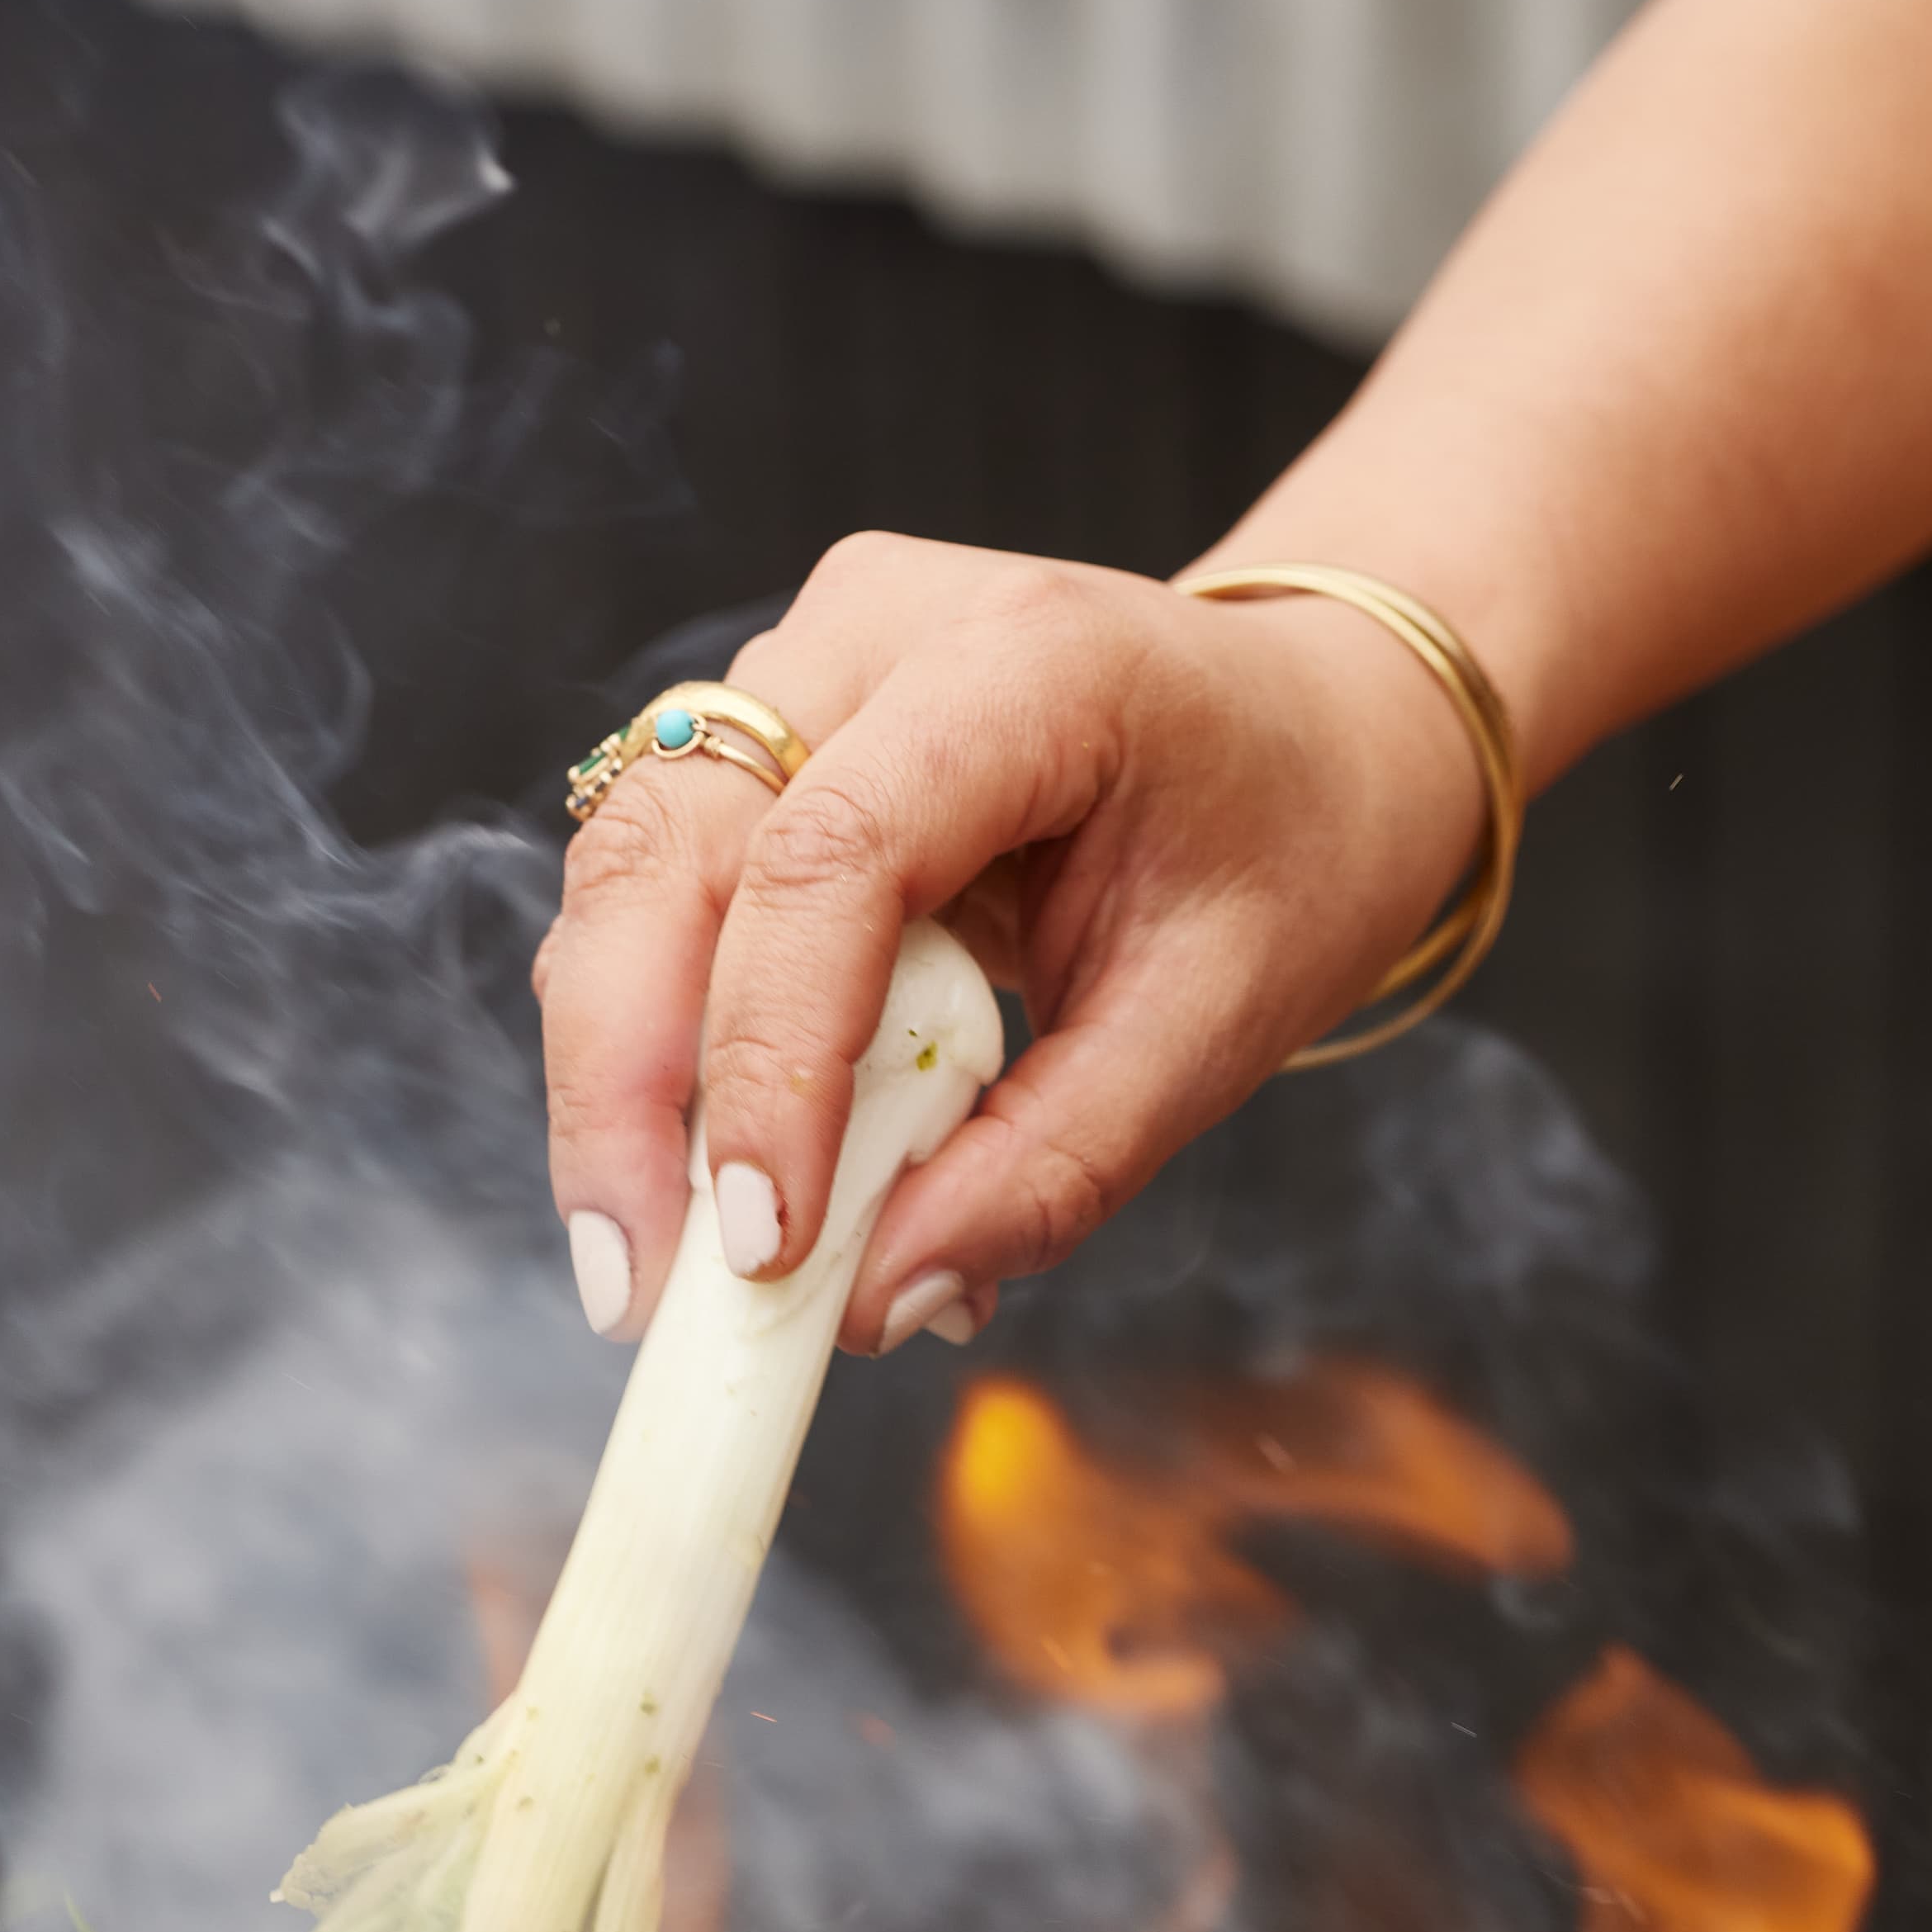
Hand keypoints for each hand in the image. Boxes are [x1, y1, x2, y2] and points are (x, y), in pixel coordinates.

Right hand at [534, 534, 1487, 1354]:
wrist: (1309, 731)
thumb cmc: (1286, 851)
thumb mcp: (1216, 1028)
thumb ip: (1051, 1167)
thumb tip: (877, 1301)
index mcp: (1030, 663)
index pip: (830, 853)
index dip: (768, 1059)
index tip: (757, 1244)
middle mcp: (877, 630)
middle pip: (666, 846)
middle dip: (625, 1083)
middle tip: (636, 1285)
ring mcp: (802, 669)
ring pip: (629, 872)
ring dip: (621, 1077)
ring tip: (652, 1262)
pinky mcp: (765, 737)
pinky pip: (664, 898)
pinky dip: (671, 1049)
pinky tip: (710, 1174)